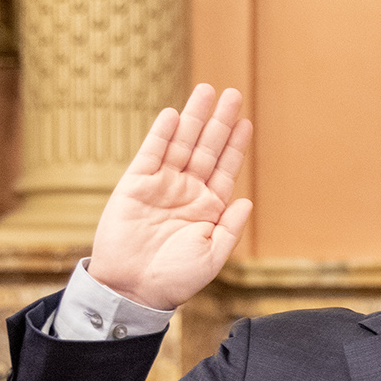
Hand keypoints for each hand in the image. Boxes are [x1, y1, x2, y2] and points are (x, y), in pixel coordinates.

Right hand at [89, 84, 253, 309]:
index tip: (246, 122)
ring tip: (206, 92)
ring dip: (194, 118)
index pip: (225, 169)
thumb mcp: (212, 257)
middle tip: (232, 94)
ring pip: (181, 144)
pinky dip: (162, 134)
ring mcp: (161, 186)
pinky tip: (174, 115)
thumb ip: (229, 228)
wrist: (132, 289)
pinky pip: (151, 154)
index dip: (235, 145)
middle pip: (206, 149)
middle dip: (219, 122)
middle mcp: (186, 192)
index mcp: (207, 209)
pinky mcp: (135, 184)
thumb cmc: (175, 280)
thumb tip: (247, 200)